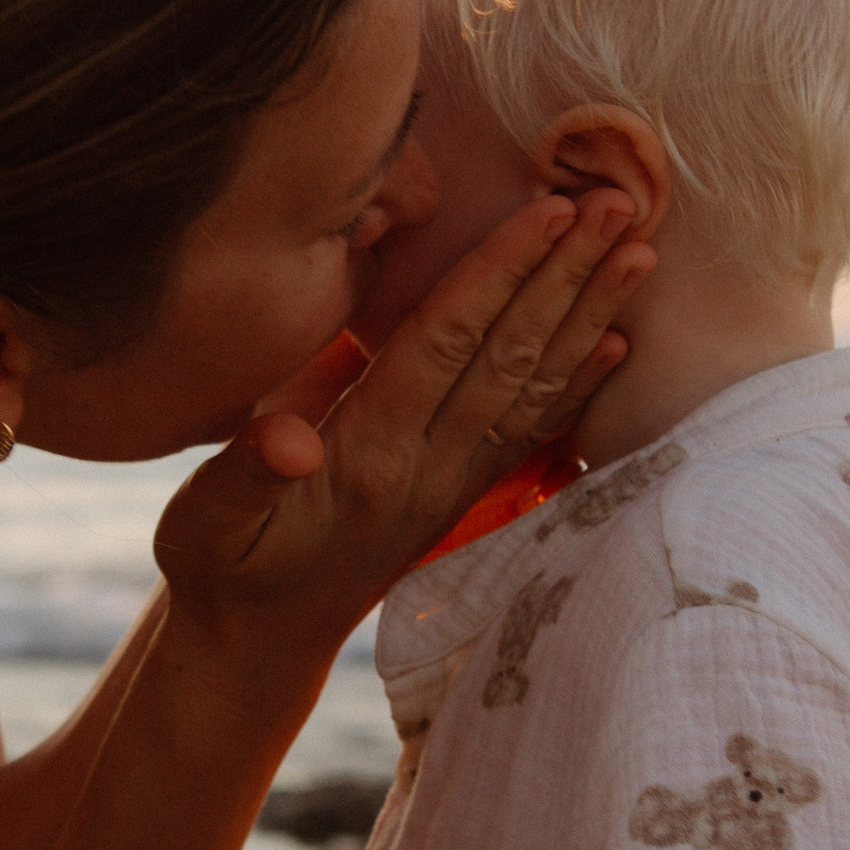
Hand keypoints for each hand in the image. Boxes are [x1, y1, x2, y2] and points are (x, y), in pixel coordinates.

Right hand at [153, 189, 651, 690]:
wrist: (257, 643)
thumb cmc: (223, 567)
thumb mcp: (208, 522)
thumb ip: (245, 471)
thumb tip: (286, 438)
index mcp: (368, 456)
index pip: (446, 344)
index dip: (499, 274)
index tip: (551, 210)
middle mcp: (427, 468)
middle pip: (509, 356)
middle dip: (566, 276)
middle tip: (623, 207)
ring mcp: (452, 484)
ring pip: (532, 388)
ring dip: (587, 317)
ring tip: (640, 253)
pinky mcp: (460, 495)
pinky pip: (529, 432)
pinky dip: (576, 386)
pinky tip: (615, 345)